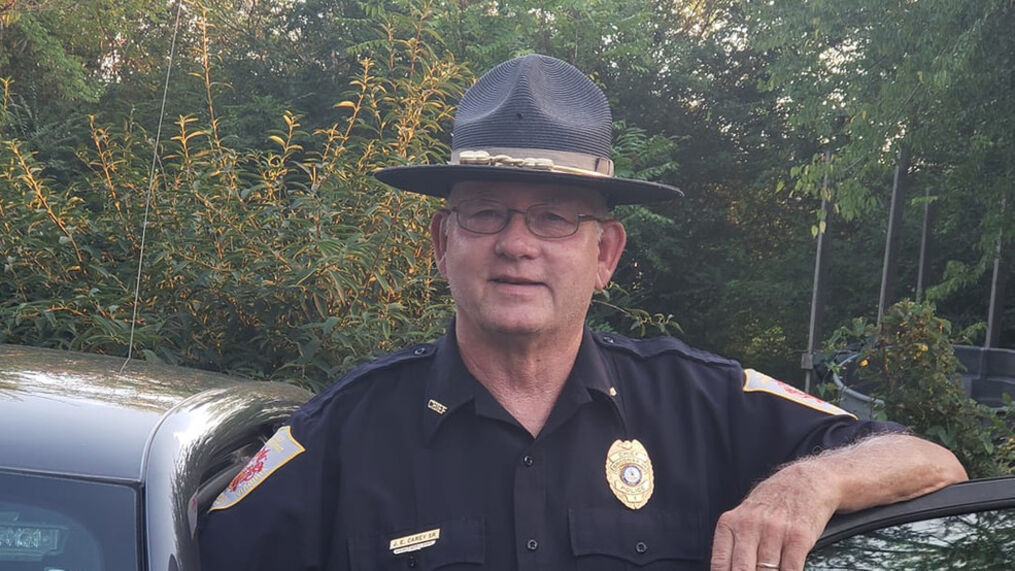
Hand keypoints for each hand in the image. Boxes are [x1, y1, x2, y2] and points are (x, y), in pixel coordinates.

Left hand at [709, 462, 835, 570]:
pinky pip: (790, 569)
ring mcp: (774, 531)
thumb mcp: (744, 516)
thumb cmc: (772, 500)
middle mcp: (750, 526)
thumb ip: (735, 543)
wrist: (805, 481)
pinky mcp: (798, 537)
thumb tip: (728, 570)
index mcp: (730, 523)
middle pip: (742, 570)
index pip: (720, 564)